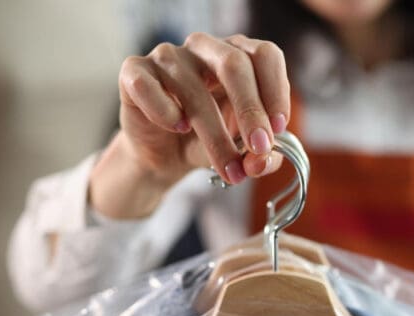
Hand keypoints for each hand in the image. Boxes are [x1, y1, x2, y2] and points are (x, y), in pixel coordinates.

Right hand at [117, 32, 289, 184]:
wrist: (164, 154)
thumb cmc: (209, 140)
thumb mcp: (243, 151)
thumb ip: (262, 156)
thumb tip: (262, 161)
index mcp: (239, 55)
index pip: (265, 55)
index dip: (276, 91)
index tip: (279, 129)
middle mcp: (205, 47)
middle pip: (234, 64)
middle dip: (251, 111)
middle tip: (259, 148)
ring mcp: (168, 55)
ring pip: (194, 88)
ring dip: (215, 136)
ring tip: (228, 169)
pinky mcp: (134, 72)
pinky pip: (148, 87)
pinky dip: (165, 112)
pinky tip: (176, 128)